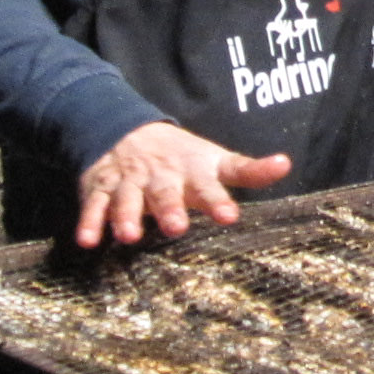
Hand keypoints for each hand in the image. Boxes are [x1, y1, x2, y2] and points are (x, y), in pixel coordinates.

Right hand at [75, 123, 293, 248]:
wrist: (127, 132)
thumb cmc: (183, 158)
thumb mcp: (217, 161)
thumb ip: (249, 170)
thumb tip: (286, 164)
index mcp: (193, 172)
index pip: (210, 186)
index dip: (219, 201)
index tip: (230, 216)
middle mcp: (162, 177)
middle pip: (166, 193)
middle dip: (170, 209)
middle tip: (177, 227)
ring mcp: (130, 182)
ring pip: (128, 199)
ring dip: (127, 216)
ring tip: (130, 235)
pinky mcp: (101, 188)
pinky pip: (94, 205)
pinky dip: (90, 222)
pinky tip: (88, 241)